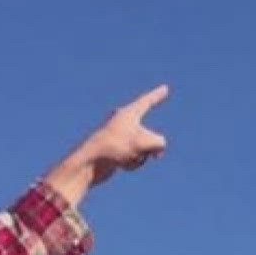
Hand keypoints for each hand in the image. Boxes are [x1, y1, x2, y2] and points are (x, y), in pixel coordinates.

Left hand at [41, 85, 170, 206]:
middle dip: (149, 147)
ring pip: (143, 148)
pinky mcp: (115, 152)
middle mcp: (123, 122)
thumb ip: (159, 143)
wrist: (90, 163)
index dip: (158, 95)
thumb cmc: (116, 146)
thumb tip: (156, 152)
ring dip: (141, 157)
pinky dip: (131, 163)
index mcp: (129, 113)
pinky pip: (133, 158)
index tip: (165, 89)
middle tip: (146, 155)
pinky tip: (121, 165)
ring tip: (126, 158)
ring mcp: (119, 138)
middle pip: (148, 134)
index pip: (147, 101)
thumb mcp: (147, 142)